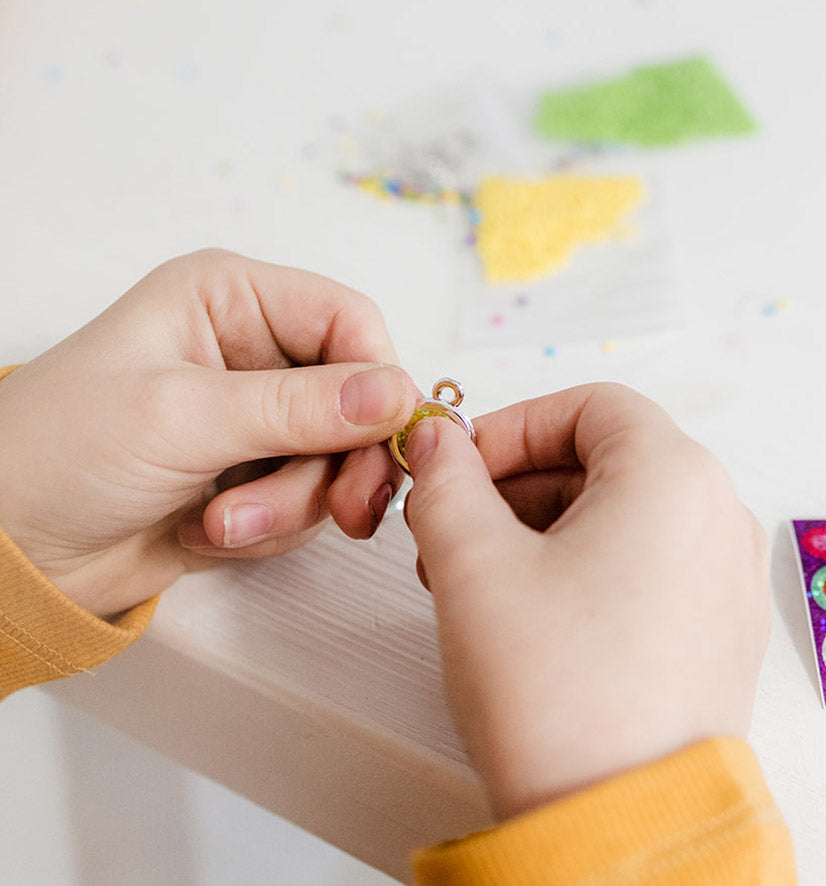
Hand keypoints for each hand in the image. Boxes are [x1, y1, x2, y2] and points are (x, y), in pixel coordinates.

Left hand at [0, 250, 418, 616]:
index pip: (348, 322)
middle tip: (342, 510)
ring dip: (294, 503)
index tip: (382, 439)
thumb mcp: (181, 417)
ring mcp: (256, 420)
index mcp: (231, 301)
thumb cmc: (59, 452)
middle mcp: (252, 353)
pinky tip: (211, 531)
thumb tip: (396, 396)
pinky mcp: (255, 476)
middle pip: (356, 398)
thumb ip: (297, 409)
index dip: (377, 379)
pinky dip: (274, 527)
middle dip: (339, 462)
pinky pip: (310, 502)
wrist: (7, 550)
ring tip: (224, 522)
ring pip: (337, 459)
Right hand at [404, 383, 770, 819]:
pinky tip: (525, 612)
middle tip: (453, 525)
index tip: (461, 466)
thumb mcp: (472, 564)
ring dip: (538, 529)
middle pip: (601, 459)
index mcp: (673, 477)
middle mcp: (715, 518)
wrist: (616, 828)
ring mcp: (722, 579)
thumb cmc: (557, 696)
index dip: (512, 426)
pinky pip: (639, 565)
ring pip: (617, 514)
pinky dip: (578, 567)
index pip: (587, 405)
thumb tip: (436, 440)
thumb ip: (445, 481)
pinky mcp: (713, 630)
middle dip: (514, 485)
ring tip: (476, 578)